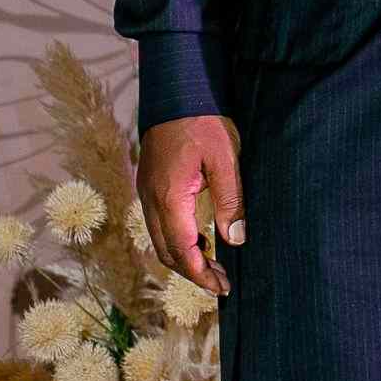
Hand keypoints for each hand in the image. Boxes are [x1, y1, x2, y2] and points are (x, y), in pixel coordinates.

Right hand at [137, 115, 244, 294]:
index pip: (183, 249)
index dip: (200, 273)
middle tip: (220, 284)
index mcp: (169, 197)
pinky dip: (177, 240)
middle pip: (167, 252)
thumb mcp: (225, 159)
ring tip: (212, 267)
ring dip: (183, 258)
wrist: (177, 92)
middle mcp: (150, 200)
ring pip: (159, 240)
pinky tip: (199, 239)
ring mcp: (146, 193)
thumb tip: (234, 241)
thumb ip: (230, 201)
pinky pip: (158, 224)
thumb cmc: (204, 122)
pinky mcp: (150, 186)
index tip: (220, 288)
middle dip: (192, 272)